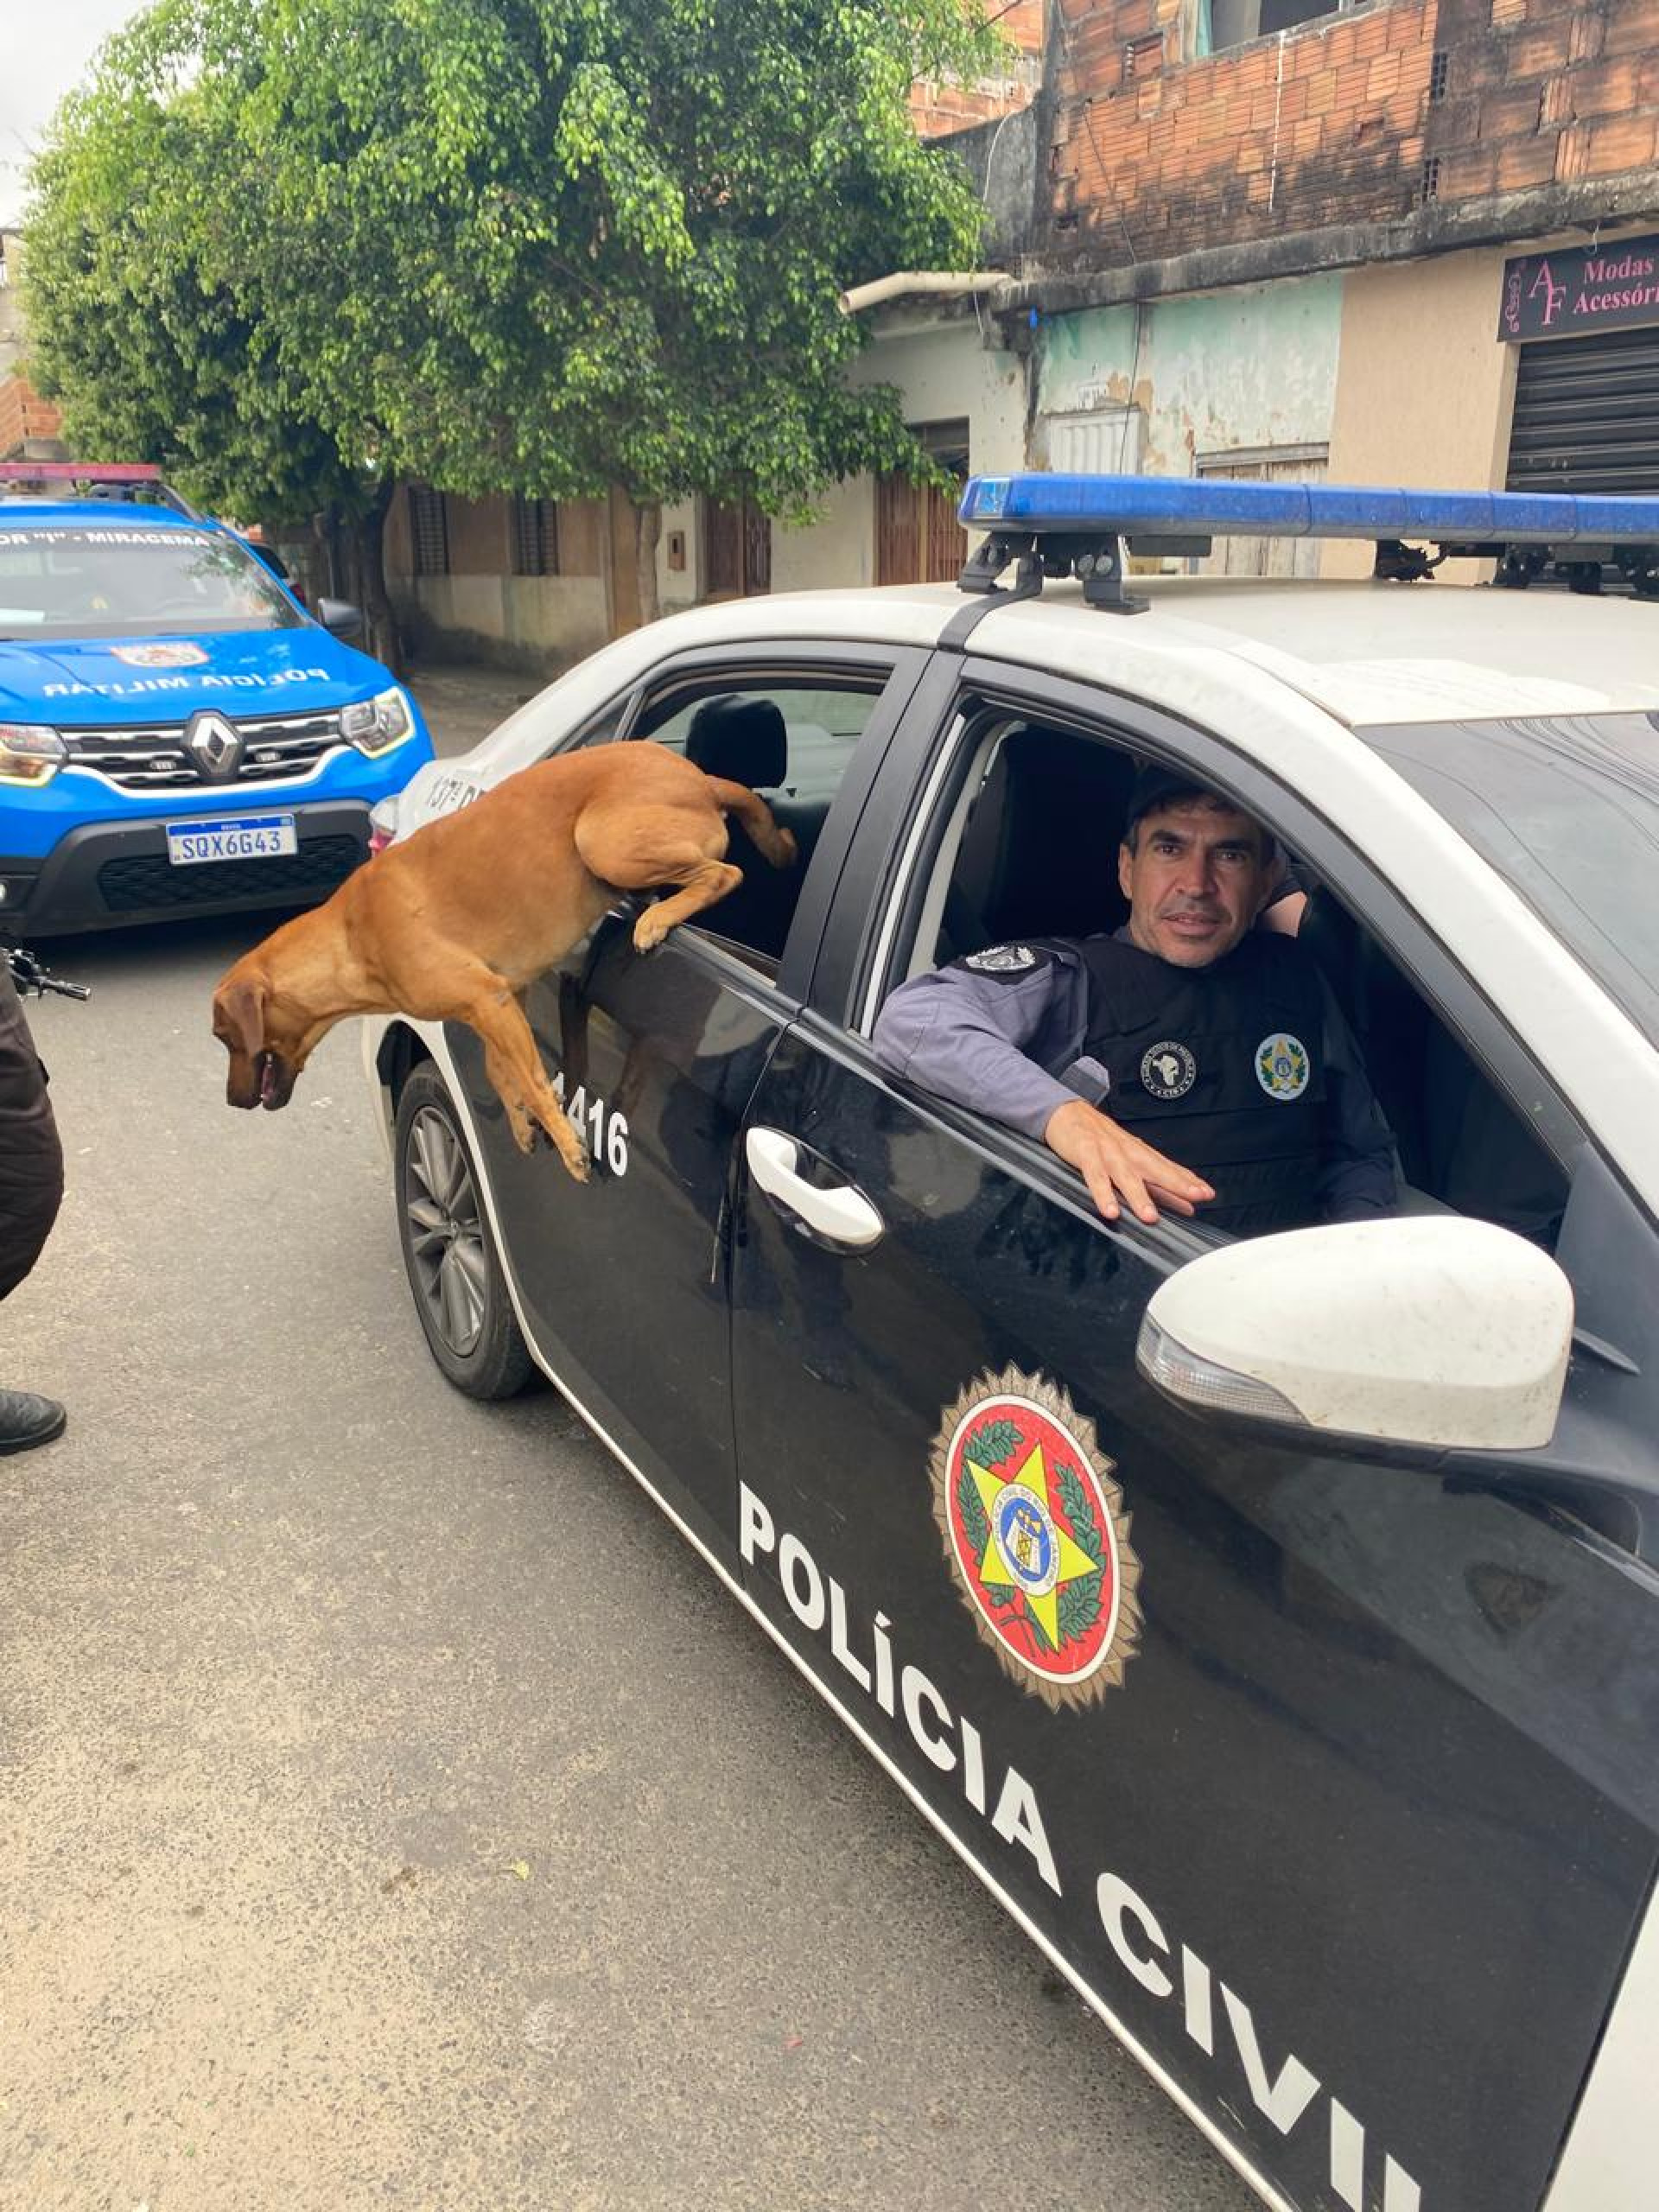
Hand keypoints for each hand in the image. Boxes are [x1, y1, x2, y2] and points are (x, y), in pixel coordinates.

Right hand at [1042, 1099, 1214, 1225]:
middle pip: (1155, 1168)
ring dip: (1138, 1196)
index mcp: (1140, 1153)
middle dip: (1176, 1183)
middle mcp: (1128, 1151)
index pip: (1168, 1167)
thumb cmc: (1099, 1140)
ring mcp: (1107, 1151)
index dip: (1188, 1180)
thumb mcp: (1129, 1160)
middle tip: (1195, 1197)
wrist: (1066, 1112)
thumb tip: (1187, 1206)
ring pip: (1125, 1175)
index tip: (1207, 1194)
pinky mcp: (1085, 1152)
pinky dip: (1103, 1193)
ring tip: (1150, 1217)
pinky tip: (1111, 1210)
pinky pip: (1094, 1176)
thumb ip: (1157, 1186)